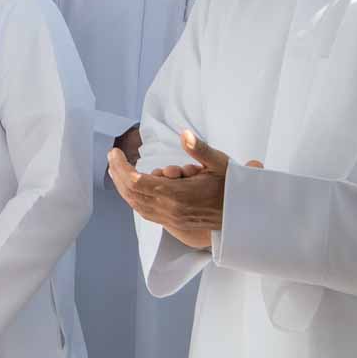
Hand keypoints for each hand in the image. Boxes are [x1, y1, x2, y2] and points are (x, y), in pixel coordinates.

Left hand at [108, 130, 259, 249]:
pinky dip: (133, 198)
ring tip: (116, 170)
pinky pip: (145, 212)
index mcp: (178, 195)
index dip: (121, 167)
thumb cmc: (232, 188)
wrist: (244, 216)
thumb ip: (200, 149)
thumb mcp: (220, 164)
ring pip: (136, 204)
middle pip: (132, 193)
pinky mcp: (173, 223)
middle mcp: (171, 210)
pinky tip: (131, 187)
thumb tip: (185, 134)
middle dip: (118, 174)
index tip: (114, 152)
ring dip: (123, 187)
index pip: (137, 182)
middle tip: (112, 158)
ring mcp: (171, 219)